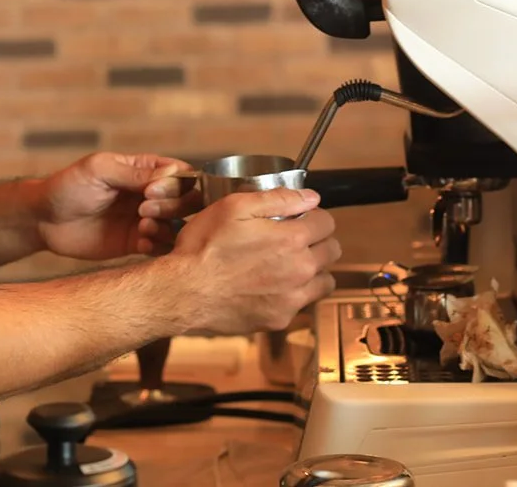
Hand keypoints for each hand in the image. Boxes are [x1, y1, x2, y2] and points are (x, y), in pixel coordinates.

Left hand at [35, 153, 199, 260]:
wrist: (44, 220)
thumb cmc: (68, 186)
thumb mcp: (99, 170)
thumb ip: (134, 173)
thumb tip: (172, 173)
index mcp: (144, 170)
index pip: (181, 173)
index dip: (177, 183)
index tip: (152, 191)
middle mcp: (149, 195)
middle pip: (186, 200)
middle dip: (172, 206)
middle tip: (143, 210)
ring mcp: (144, 220)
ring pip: (177, 225)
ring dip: (165, 227)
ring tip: (141, 227)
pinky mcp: (135, 243)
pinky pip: (161, 247)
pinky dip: (157, 246)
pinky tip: (140, 243)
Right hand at [163, 187, 339, 333]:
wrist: (184, 292)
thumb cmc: (204, 248)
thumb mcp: (234, 207)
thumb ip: (278, 199)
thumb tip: (310, 197)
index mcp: (292, 239)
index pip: (327, 222)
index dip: (313, 216)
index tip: (300, 218)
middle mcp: (299, 270)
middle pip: (332, 251)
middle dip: (318, 241)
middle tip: (295, 239)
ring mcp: (292, 298)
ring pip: (324, 281)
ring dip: (313, 270)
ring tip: (288, 264)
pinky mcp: (280, 319)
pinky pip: (302, 304)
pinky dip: (293, 294)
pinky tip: (271, 286)